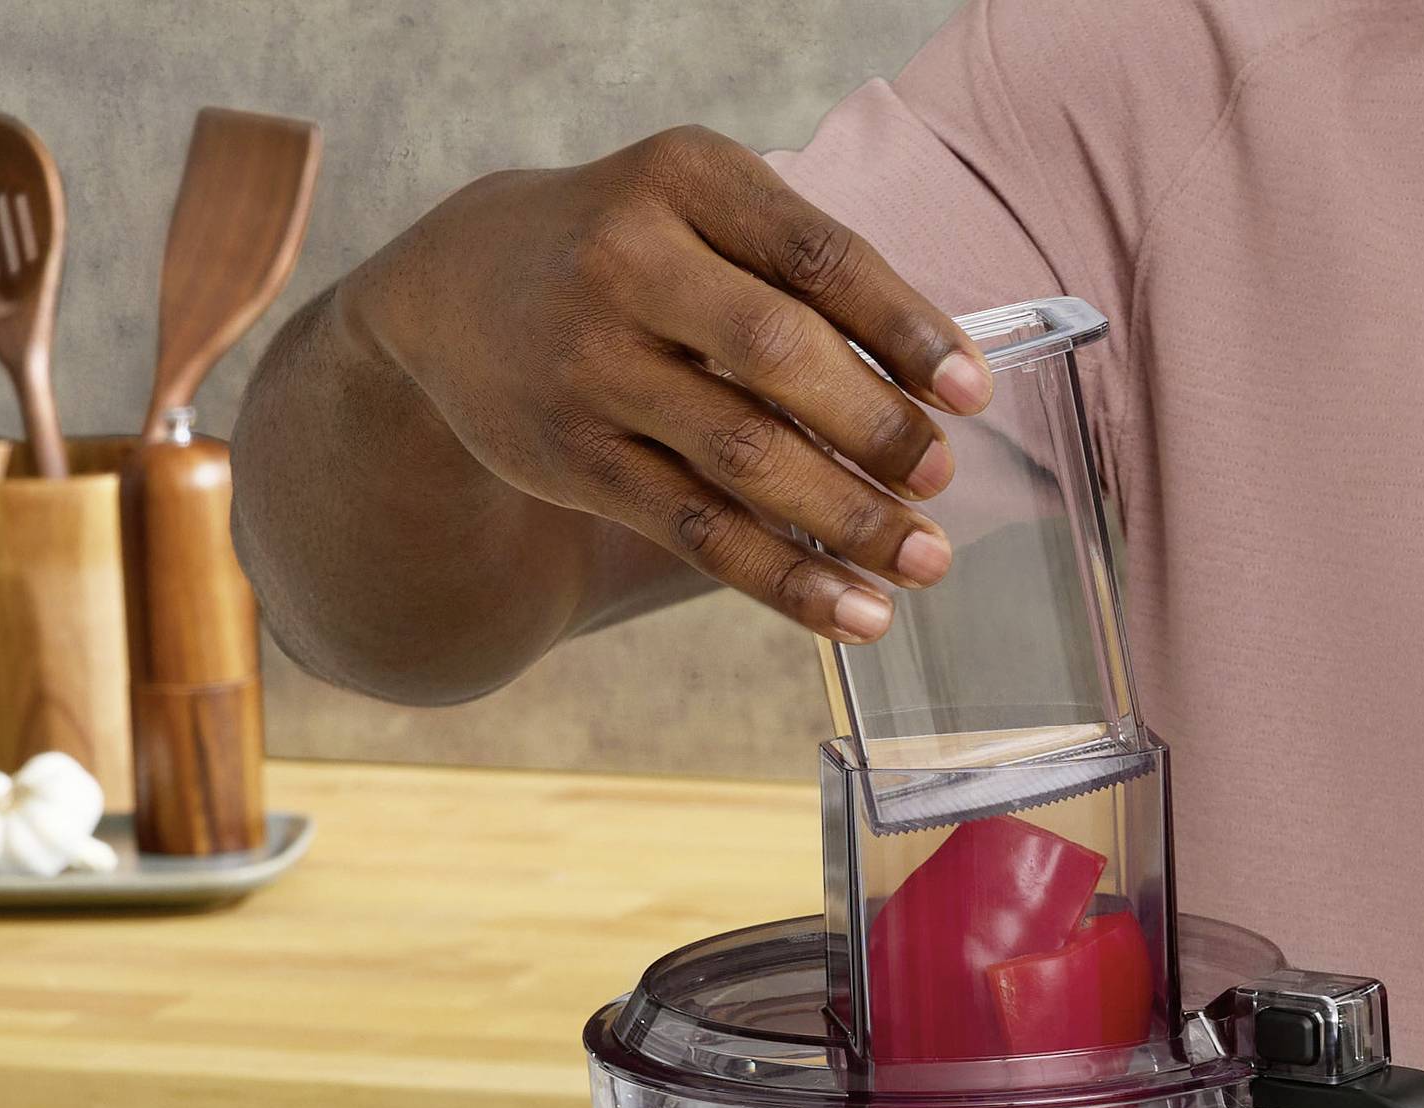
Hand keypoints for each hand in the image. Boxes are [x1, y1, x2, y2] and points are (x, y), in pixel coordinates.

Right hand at [345, 129, 984, 640]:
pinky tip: (852, 612)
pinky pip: (701, 531)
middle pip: (777, 356)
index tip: (970, 392)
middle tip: (940, 480)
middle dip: (875, 427)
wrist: (453, 292)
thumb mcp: (694, 212)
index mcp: (684, 178)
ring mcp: (594, 366)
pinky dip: (786, 580)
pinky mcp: (577, 457)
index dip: (905, 328)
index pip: (817, 256)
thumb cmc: (622, 251)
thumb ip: (794, 275)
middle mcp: (628, 262)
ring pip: (742, 458)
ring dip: (847, 520)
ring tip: (921, 561)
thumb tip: (932, 390)